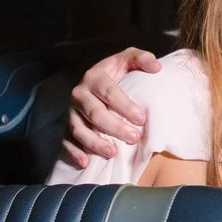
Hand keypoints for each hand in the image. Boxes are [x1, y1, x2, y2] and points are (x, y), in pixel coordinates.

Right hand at [61, 48, 158, 166]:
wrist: (94, 83)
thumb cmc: (115, 74)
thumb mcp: (126, 60)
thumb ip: (141, 59)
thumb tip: (156, 67)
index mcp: (94, 77)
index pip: (109, 91)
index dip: (125, 106)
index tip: (141, 119)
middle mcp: (79, 94)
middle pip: (95, 113)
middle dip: (115, 127)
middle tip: (134, 138)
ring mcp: (71, 112)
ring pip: (79, 129)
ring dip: (95, 143)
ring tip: (112, 153)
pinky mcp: (65, 127)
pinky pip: (66, 141)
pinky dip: (73, 152)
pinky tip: (85, 162)